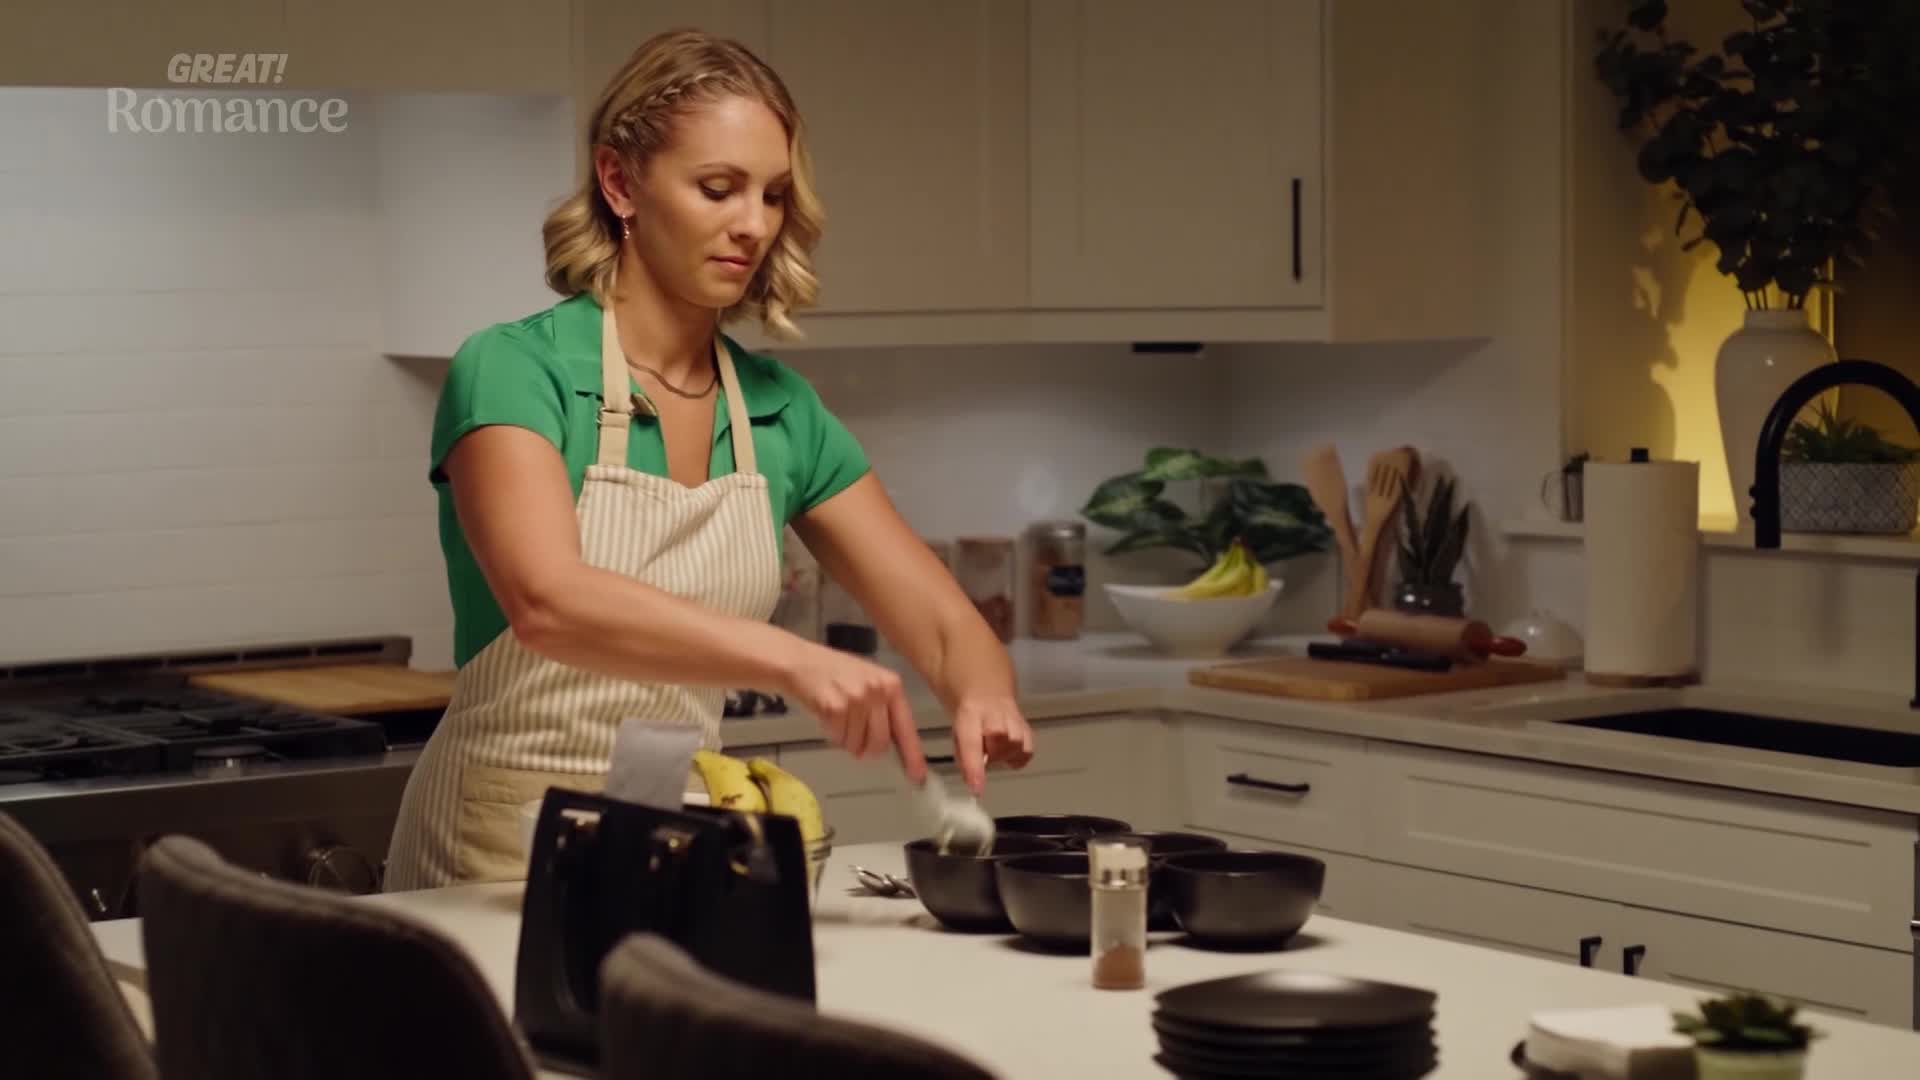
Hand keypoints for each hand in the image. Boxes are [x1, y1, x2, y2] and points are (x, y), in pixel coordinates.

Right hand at [781, 643, 926, 779]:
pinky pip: (839, 738)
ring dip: (846, 739)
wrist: (800, 661)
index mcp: (891, 684)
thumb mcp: (868, 681)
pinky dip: (832, 734)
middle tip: (855, 738)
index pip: (906, 726)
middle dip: (867, 748)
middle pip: (880, 742)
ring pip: (857, 744)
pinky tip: (827, 715)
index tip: (917, 775)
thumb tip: (895, 744)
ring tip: (838, 717)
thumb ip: (884, 708)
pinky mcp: (835, 708)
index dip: (912, 754)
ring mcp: (857, 699)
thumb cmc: (833, 671)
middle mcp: (877, 690)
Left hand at [949, 694, 1034, 794]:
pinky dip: (1020, 757)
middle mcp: (994, 712)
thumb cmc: (964, 705)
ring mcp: (1012, 716)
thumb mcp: (951, 723)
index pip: (972, 742)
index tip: (977, 789)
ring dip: (1005, 756)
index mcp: (970, 710)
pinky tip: (1008, 755)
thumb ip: (960, 750)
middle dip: (992, 755)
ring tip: (994, 753)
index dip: (975, 768)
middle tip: (982, 756)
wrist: (984, 682)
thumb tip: (971, 778)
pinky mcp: (1024, 722)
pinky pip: (1028, 746)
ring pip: (1018, 742)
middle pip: (1001, 739)